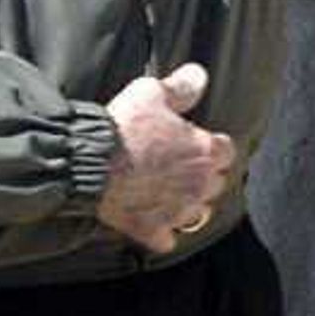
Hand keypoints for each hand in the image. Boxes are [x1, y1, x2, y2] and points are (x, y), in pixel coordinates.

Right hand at [98, 62, 238, 252]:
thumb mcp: (150, 93)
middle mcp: (199, 184)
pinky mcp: (153, 229)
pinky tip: (152, 224)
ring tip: (170, 196)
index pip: (225, 151)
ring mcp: (178, 210)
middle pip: (215, 183)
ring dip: (187, 206)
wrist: (88, 161)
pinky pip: (167, 240)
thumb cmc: (122, 126)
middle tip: (180, 168)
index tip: (197, 143)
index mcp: (204, 151)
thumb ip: (180, 87)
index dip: (211, 147)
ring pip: (197, 214)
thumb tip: (199, 75)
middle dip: (202, 176)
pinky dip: (161, 233)